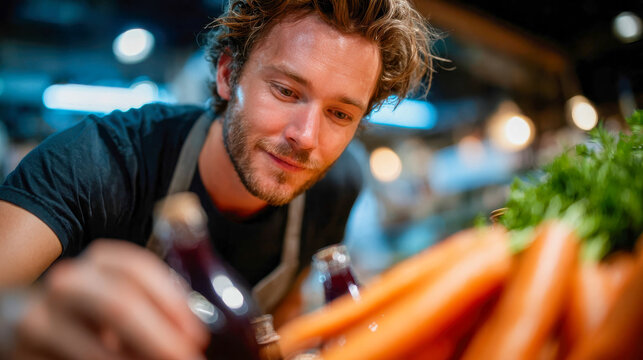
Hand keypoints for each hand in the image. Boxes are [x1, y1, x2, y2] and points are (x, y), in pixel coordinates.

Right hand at [6, 239, 208, 359]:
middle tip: (187, 359)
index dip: (172, 303)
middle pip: (120, 305)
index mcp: (100, 260)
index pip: (139, 270)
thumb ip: (150, 307)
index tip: (195, 335)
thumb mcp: (117, 296)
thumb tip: (188, 337)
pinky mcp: (26, 350)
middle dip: (160, 338)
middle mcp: (69, 280)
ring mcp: (42, 314)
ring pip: (97, 349)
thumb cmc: (87, 310)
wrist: (20, 321)